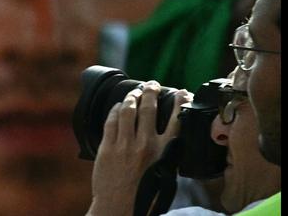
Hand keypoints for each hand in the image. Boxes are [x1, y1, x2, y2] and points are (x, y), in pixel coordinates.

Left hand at [87, 82, 190, 215]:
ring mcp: (124, 144)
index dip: (179, 102)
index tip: (181, 93)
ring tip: (134, 92)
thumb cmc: (145, 197)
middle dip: (150, 91)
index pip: (176, 120)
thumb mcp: (166, 176)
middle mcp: (145, 145)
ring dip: (131, 96)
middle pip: (149, 108)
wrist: (120, 208)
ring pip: (128, 110)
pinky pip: (111, 121)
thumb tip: (170, 139)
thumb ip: (168, 156)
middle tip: (151, 84)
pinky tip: (117, 106)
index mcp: (165, 153)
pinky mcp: (107, 146)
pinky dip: (115, 110)